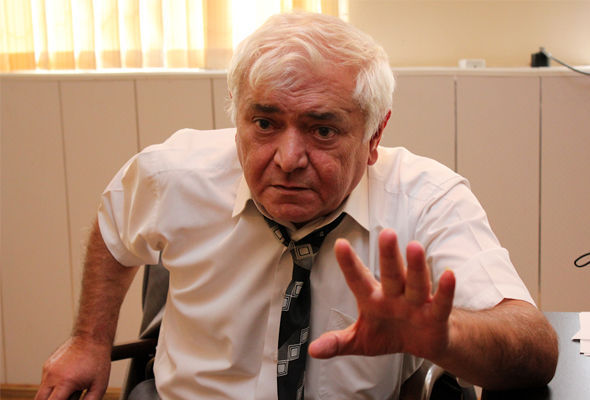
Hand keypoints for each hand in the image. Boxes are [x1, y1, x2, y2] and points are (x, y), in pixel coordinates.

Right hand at [34, 336, 110, 399]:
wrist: (92, 337)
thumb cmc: (97, 359)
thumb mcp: (99, 386)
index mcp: (65, 382)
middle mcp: (52, 376)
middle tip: (66, 397)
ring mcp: (47, 369)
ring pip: (41, 392)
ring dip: (51, 396)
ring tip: (70, 389)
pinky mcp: (47, 365)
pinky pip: (45, 381)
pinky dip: (52, 386)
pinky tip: (67, 380)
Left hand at [309, 228, 455, 360]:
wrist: (422, 343)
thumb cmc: (389, 333)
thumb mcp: (361, 340)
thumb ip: (338, 342)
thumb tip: (313, 350)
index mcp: (373, 299)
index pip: (358, 280)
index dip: (349, 264)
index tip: (340, 244)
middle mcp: (394, 295)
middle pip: (390, 273)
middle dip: (388, 255)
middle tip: (386, 233)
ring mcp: (415, 303)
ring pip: (415, 282)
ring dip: (415, 266)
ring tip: (415, 246)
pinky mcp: (435, 315)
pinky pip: (441, 302)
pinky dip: (445, 290)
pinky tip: (448, 275)